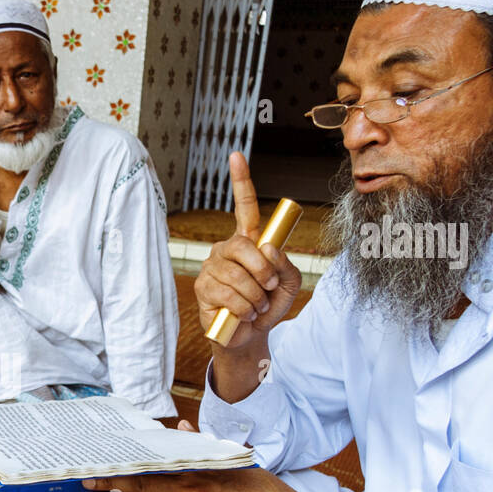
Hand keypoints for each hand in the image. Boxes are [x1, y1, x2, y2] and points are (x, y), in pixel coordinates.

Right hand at [195, 152, 301, 348]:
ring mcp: (212, 268)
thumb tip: (268, 248)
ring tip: (256, 307)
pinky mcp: (203, 289)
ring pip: (238, 276)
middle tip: (269, 288)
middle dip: (263, 271)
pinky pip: (228, 294)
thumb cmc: (269, 305)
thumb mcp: (290, 283)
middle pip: (244, 246)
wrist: (250, 336)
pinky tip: (243, 314)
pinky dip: (244, 308)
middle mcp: (226, 249)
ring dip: (255, 296)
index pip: (244, 207)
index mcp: (248, 242)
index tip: (235, 156)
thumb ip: (285, 264)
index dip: (240, 181)